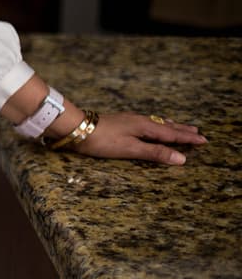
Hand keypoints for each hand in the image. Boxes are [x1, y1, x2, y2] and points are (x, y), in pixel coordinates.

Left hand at [74, 113, 206, 165]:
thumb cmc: (102, 140)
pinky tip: (150, 126)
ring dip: (170, 126)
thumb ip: (155, 153)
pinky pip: (146, 122)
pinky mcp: (121, 122)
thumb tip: (181, 158)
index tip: (203, 140)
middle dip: (181, 130)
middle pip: (166, 126)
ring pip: (156, 123)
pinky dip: (156, 125)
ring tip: (179, 127)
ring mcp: (129, 120)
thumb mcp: (131, 149)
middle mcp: (139, 121)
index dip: (187, 138)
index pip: (172, 134)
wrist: (75, 127)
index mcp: (145, 127)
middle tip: (197, 132)